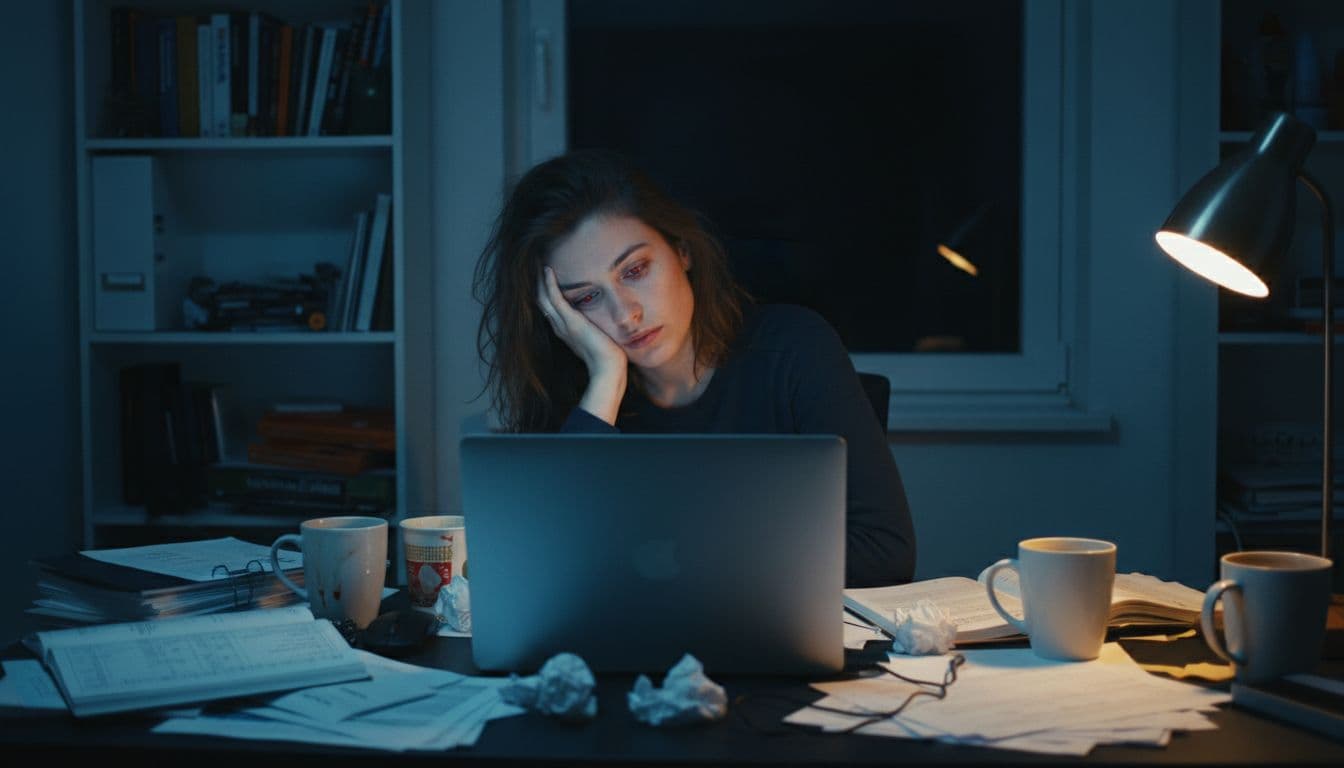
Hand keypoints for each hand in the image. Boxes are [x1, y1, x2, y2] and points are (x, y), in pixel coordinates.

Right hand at [537, 267, 626, 423]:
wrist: (608, 368)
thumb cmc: (606, 357)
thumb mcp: (596, 339)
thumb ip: (592, 330)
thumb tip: (598, 324)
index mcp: (564, 331)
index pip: (549, 308)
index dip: (544, 293)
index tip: (543, 277)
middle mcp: (560, 327)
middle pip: (541, 302)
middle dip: (537, 284)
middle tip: (534, 266)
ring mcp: (564, 324)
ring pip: (543, 298)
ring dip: (540, 280)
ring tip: (537, 263)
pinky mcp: (571, 321)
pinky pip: (555, 298)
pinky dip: (549, 283)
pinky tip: (548, 271)